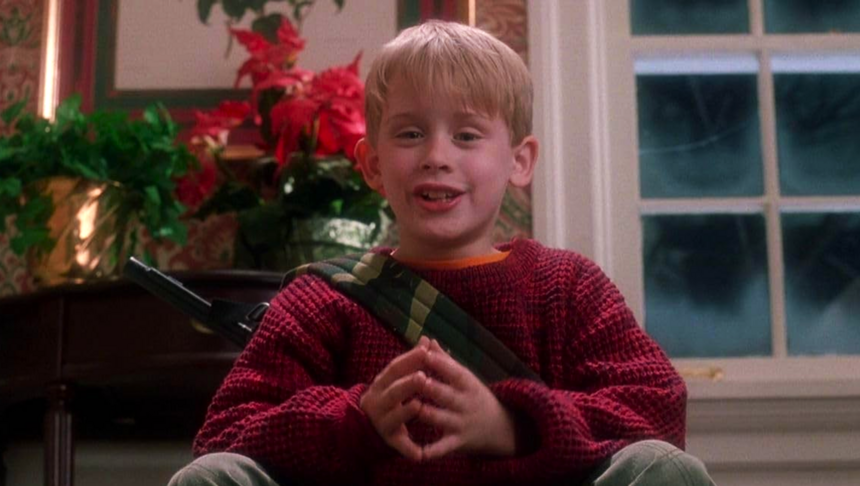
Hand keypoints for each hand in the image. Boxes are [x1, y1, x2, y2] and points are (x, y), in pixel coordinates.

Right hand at [360, 336, 430, 460]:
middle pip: (392, 391)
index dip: (409, 359)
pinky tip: (420, 454)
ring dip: (405, 412)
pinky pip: (397, 445)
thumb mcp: (399, 379)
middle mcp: (377, 401)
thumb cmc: (390, 397)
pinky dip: (408, 449)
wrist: (364, 427)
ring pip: (393, 417)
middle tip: (423, 377)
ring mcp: (380, 421)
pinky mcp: (386, 439)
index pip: (394, 368)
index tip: (425, 350)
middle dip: (407, 384)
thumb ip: (413, 361)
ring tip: (418, 406)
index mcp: (382, 383)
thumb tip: (427, 339)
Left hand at [417, 339, 518, 459]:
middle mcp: (465, 403)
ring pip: (441, 419)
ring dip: (426, 414)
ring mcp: (461, 423)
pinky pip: (443, 448)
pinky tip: (417, 452)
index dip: (439, 363)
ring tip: (411, 408)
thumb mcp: (464, 377)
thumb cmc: (474, 396)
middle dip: (430, 387)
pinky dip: (431, 451)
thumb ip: (444, 361)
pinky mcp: (458, 442)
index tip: (423, 353)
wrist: (500, 427)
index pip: (453, 371)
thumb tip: (427, 339)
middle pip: (445, 394)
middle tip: (413, 379)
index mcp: (467, 383)